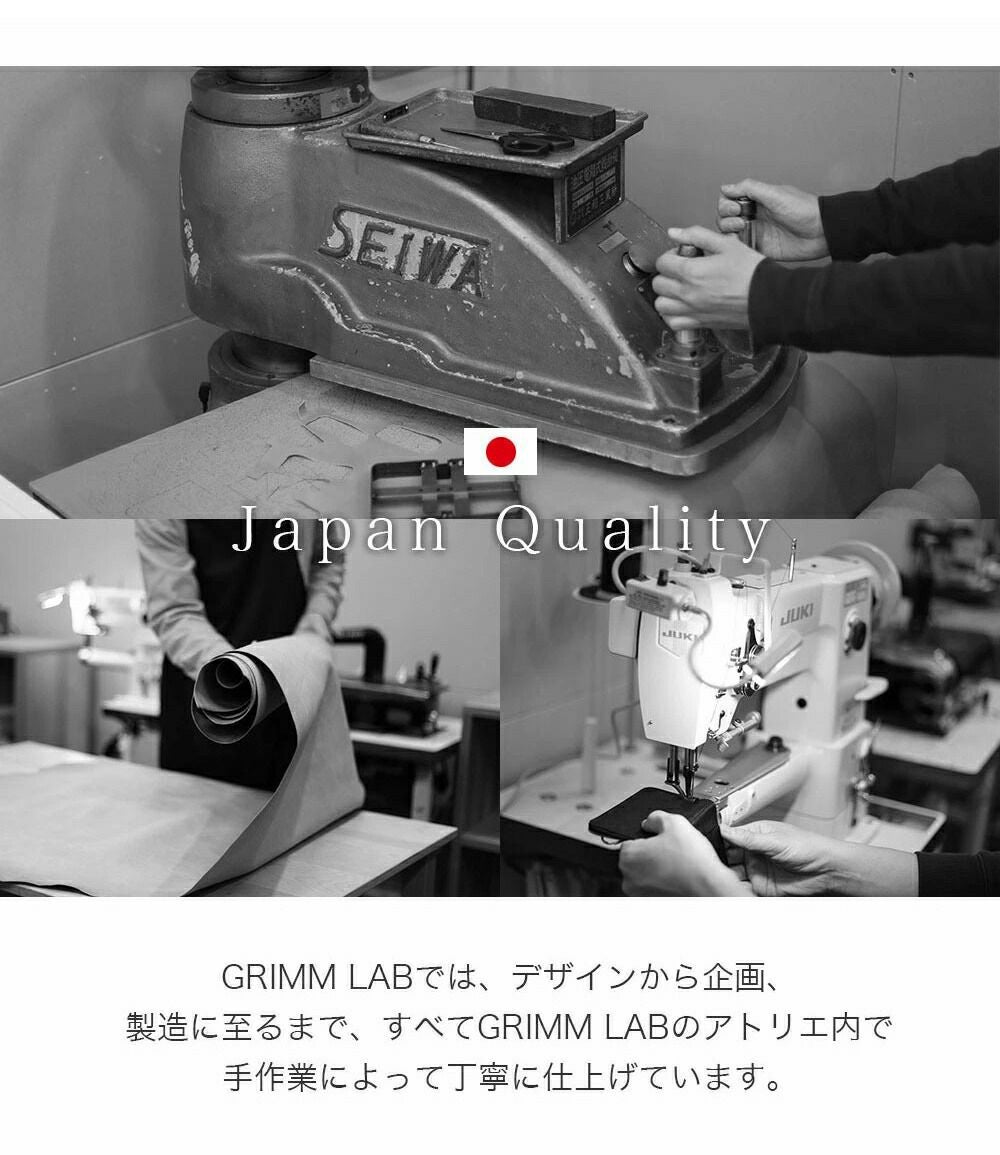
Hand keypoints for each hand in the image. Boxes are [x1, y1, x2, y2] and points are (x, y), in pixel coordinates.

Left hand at [619, 810, 748, 896]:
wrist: (710, 889)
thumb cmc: (692, 861)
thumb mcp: (674, 823)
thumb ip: (655, 818)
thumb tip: (649, 822)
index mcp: (628, 857)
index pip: (629, 841)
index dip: (647, 838)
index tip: (662, 841)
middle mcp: (629, 878)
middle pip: (636, 859)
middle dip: (651, 853)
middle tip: (672, 851)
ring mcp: (640, 894)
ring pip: (646, 874)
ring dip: (657, 869)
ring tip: (678, 865)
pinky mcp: (653, 903)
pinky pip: (655, 887)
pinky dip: (664, 882)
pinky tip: (679, 877)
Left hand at [652, 227, 764, 330]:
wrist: (767, 298)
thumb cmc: (751, 271)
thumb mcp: (726, 244)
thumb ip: (697, 235)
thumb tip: (674, 232)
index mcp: (692, 271)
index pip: (662, 262)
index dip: (670, 255)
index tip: (682, 255)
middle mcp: (687, 293)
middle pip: (658, 284)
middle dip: (667, 274)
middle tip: (681, 271)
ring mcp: (692, 310)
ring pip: (660, 305)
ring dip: (666, 296)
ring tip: (679, 289)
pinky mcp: (699, 323)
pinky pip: (672, 322)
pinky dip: (672, 315)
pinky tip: (682, 306)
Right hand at [717, 179, 827, 261]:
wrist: (820, 232)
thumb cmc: (803, 210)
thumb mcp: (775, 194)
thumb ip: (749, 188)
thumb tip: (725, 187)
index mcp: (757, 200)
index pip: (729, 200)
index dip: (727, 203)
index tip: (736, 206)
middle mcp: (754, 215)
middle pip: (725, 216)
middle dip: (725, 216)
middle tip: (740, 217)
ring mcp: (755, 232)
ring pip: (728, 232)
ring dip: (728, 230)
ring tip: (741, 228)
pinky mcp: (758, 248)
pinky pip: (739, 248)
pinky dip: (733, 245)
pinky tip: (740, 241)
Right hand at [723, 820, 917, 896]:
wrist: (829, 871)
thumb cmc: (810, 847)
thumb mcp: (776, 839)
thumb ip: (748, 838)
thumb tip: (726, 829)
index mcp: (756, 835)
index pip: (729, 837)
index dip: (716, 842)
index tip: (703, 847)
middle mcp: (754, 853)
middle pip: (727, 858)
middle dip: (716, 863)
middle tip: (706, 867)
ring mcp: (757, 872)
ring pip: (733, 876)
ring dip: (725, 879)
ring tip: (715, 881)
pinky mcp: (763, 889)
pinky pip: (744, 892)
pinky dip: (736, 893)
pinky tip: (729, 892)